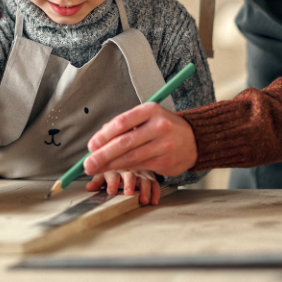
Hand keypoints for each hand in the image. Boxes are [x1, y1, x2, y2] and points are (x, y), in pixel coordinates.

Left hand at [82, 102, 197, 178]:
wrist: (194, 138)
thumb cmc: (163, 126)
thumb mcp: (146, 117)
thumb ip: (125, 125)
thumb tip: (99, 139)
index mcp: (150, 110)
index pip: (122, 122)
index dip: (104, 135)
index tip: (91, 146)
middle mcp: (158, 126)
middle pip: (125, 142)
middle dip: (103, 155)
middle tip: (87, 164)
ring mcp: (164, 145)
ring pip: (131, 157)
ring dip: (110, 165)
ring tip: (95, 169)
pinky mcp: (167, 161)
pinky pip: (141, 167)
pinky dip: (124, 170)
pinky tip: (113, 172)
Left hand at [86, 170, 159, 204]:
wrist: (132, 153)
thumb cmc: (115, 168)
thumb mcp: (104, 172)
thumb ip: (97, 181)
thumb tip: (88, 188)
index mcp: (115, 166)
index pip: (113, 173)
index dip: (112, 182)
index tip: (111, 191)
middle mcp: (129, 168)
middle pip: (129, 175)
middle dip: (129, 184)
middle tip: (128, 193)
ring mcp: (140, 172)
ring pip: (144, 180)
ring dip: (144, 190)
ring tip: (142, 200)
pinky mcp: (150, 176)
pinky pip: (155, 184)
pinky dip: (155, 193)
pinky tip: (153, 201)